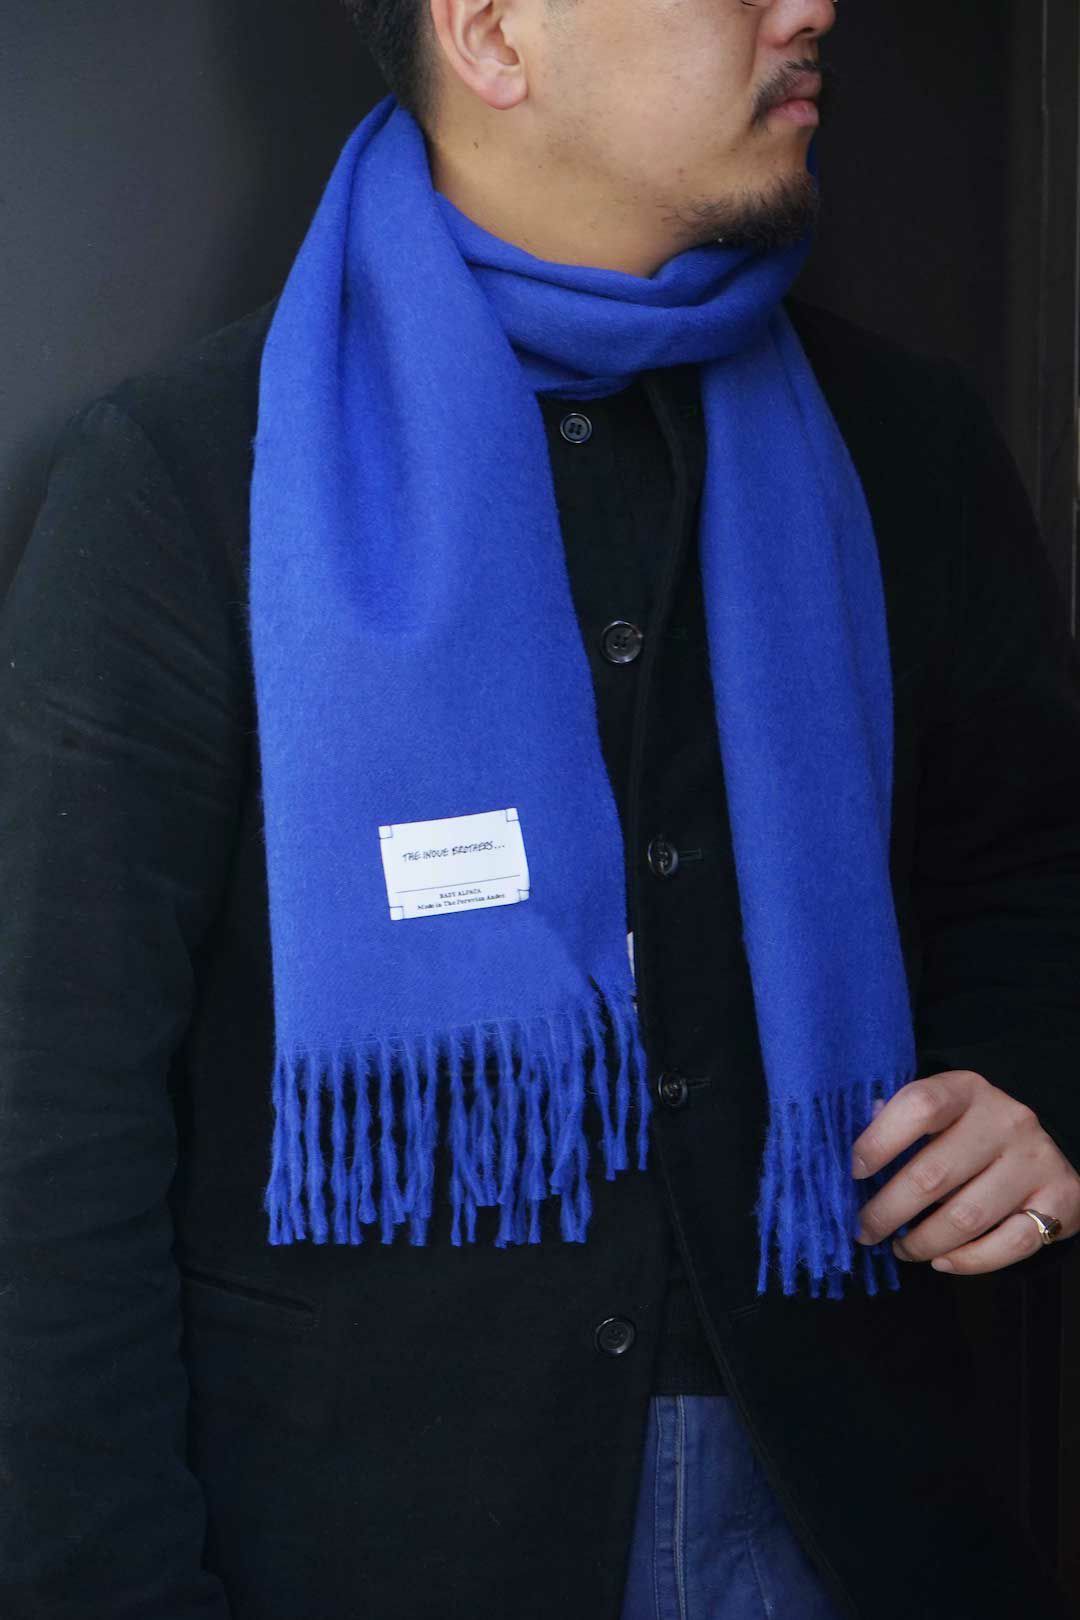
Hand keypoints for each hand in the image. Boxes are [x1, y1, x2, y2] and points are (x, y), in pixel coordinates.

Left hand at [850, 1069, 1079, 1273]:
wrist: (1047, 1145)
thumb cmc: (971, 1130)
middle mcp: (1006, 1120)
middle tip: (864, 1230)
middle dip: (887, 1211)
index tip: (853, 1173)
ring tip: (900, 1248)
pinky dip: (969, 1261)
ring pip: (966, 1217)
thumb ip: (898, 1122)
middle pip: (934, 1175)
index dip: (879, 1142)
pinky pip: (1009, 1244)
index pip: (920, 1106)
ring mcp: (1035, 1161)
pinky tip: (941, 1260)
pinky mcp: (1059, 1201)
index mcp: (967, 1090)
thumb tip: (851, 1152)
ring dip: (922, 1242)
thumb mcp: (940, 1111)